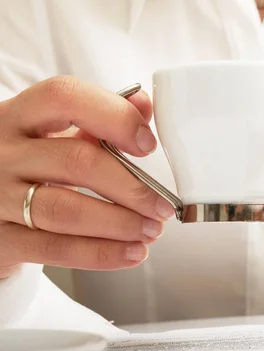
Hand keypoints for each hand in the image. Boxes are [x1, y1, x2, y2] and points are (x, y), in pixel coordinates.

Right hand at [0, 76, 174, 277]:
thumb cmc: (28, 166)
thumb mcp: (52, 133)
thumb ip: (98, 117)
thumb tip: (144, 105)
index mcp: (19, 116)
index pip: (65, 97)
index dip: (114, 117)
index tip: (148, 144)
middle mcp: (2, 152)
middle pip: (76, 162)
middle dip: (131, 187)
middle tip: (161, 206)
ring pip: (66, 210)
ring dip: (120, 223)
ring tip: (151, 230)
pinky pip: (55, 248)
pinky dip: (101, 253)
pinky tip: (132, 252)